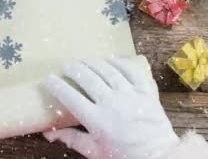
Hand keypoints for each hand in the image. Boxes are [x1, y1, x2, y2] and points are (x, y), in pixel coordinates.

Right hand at [44, 56, 179, 158]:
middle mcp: (112, 104)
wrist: (159, 157)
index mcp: (97, 121)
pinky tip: (109, 60)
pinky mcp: (146, 92)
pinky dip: (118, 62)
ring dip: (92, 63)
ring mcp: (130, 96)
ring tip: (82, 60)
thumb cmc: (125, 157)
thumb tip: (50, 133)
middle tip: (65, 66)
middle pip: (87, 78)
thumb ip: (72, 139)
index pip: (70, 97)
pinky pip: (131, 70)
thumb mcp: (95, 152)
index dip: (56, 86)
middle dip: (73, 69)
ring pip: (107, 70)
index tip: (48, 79)